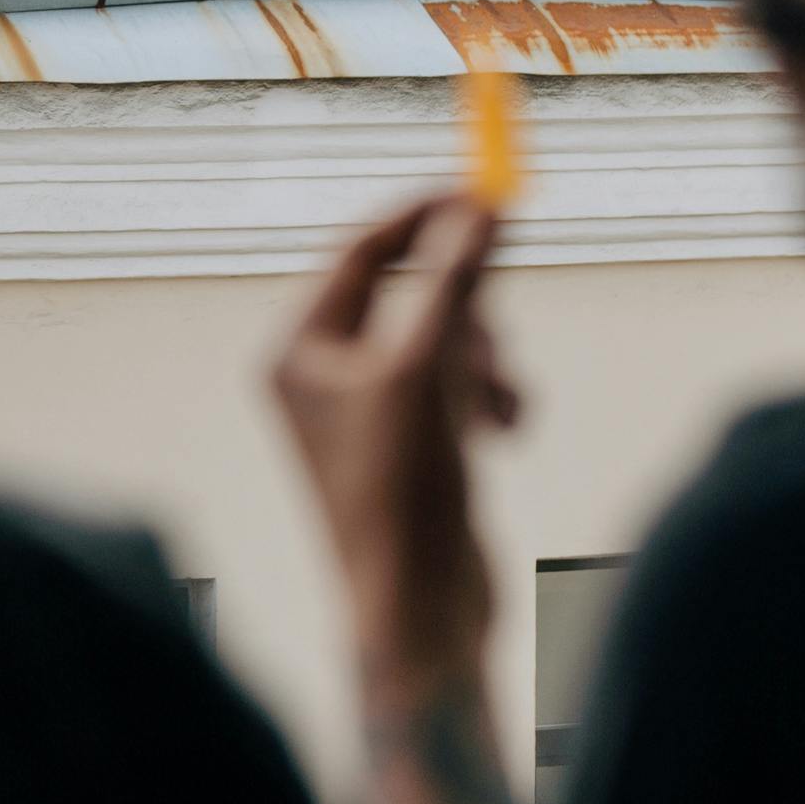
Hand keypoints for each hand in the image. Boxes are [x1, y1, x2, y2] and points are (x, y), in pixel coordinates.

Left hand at [270, 195, 517, 705]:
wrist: (421, 614)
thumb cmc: (401, 491)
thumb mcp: (427, 367)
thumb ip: (453, 277)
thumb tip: (480, 202)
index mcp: (298, 351)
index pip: (360, 250)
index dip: (423, 214)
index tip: (486, 189)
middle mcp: (324, 378)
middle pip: (411, 290)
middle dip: (466, 308)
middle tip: (500, 317)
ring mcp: (370, 414)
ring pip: (447, 338)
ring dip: (488, 359)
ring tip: (502, 403)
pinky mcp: (414, 446)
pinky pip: (462, 386)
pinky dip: (492, 398)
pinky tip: (507, 434)